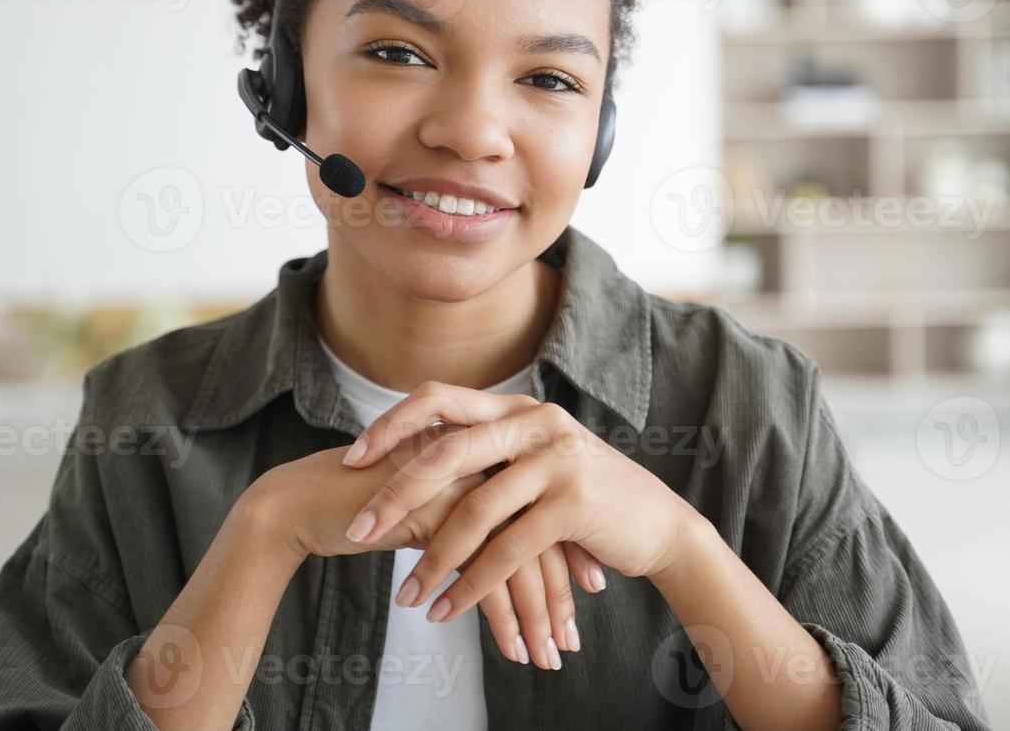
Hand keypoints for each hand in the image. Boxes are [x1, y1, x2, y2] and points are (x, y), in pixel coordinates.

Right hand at [246, 423, 604, 667]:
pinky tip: (511, 651)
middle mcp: (483, 462)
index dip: (569, 558)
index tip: (587, 596)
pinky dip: (500, 619)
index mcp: (488, 452)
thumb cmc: (367, 506)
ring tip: (544, 659)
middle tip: (570, 644)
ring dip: (536, 618)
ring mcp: (462, 485)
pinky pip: (483, 574)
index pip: (546, 509)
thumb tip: (514, 550)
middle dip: (559, 598)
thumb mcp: (433, 506)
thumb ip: (472, 515)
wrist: (305, 500)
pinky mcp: (438, 514)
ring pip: (519, 559)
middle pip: (541, 536)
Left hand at [340, 381, 697, 624]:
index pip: (439, 400)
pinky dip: (472, 584)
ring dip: (433, 558)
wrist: (657, 524)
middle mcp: (534, 422)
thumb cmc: (586, 498)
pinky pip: (507, 549)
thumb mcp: (536, 461)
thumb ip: (489, 454)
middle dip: (396, 494)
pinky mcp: (573, 504)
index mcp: (517, 407)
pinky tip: (448, 609)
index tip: (352, 458)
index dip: (391, 426)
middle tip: (357, 528)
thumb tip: (420, 465)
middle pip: (446, 452)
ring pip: (474, 509)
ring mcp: (556, 460)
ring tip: (404, 595)